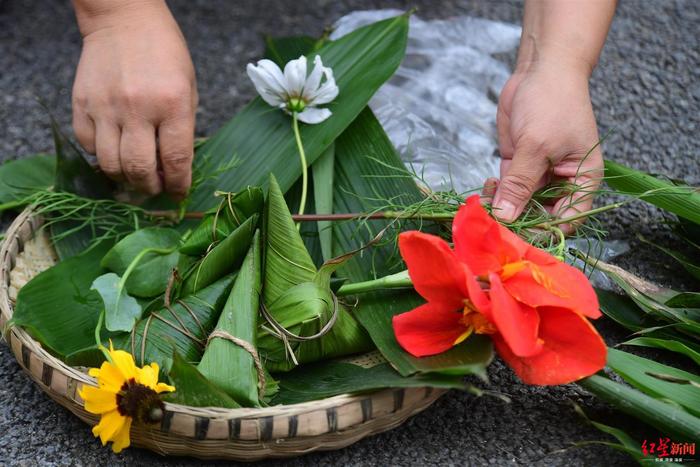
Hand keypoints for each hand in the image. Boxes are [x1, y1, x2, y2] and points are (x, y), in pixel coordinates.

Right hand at [72, 1, 196, 198]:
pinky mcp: (82, 103)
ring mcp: (106, 106)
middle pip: (140, 169)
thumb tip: (176, 168)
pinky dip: (101, 156)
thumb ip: (183, 129)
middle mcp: (138, 108)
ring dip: (124, 178)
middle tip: (154, 187)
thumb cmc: (165, 54)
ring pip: (110, 165)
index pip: (176, 161)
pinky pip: (88, 145)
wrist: (125, 19)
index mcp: (172, 104)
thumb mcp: (188, 88)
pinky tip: (114, 149)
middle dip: (149, 188)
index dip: (178, 185)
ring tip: (134, 174)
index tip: (178, 192)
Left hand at [492, 58, 603, 232]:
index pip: (566, 221)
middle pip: (540, 217)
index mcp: (582, 181)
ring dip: (502, 209)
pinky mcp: (518, 165)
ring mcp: (538, 175)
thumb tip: (506, 218)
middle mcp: (562, 183)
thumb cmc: (552, 103)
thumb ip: (520, 184)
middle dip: (517, 222)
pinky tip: (485, 190)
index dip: (544, 232)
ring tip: (485, 206)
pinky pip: (506, 190)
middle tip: (492, 225)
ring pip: (519, 204)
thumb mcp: (536, 146)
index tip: (517, 236)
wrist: (541, 68)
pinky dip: (495, 194)